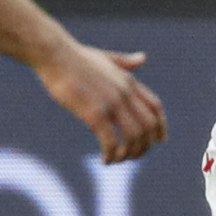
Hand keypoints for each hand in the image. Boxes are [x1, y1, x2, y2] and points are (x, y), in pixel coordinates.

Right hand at [38, 43, 166, 163]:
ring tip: (116, 160)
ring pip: (133, 137)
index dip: (161, 126)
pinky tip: (105, 160)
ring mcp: (111, 103)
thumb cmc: (75, 57)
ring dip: (128, 154)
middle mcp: (125, 93)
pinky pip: (111, 141)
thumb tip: (143, 58)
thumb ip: (124, 61)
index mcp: (129, 81)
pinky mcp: (94, 113)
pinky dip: (111, 155)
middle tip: (132, 157)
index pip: (155, 106)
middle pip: (148, 127)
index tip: (159, 141)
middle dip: (144, 146)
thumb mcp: (105, 58)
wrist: (55, 55)